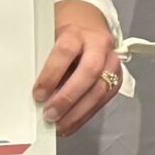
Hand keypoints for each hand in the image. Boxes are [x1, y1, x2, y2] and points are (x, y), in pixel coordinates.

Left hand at [36, 1, 122, 137]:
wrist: (89, 29)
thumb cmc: (65, 38)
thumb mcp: (52, 41)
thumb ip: (45, 62)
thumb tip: (36, 94)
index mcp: (77, 32)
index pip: (65, 52)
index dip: (51, 74)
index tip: (38, 94)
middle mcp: (98, 45)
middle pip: (89, 72)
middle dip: (68, 97)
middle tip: (50, 114)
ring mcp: (111, 62)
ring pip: (99, 90)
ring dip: (78, 112)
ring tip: (59, 125)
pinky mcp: (118, 78)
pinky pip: (103, 100)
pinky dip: (85, 115)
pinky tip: (70, 124)